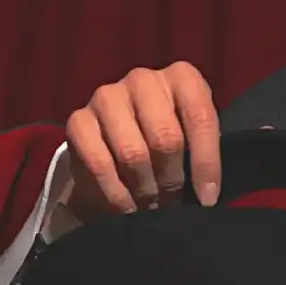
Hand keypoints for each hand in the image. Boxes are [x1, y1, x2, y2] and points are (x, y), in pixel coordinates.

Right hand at [63, 61, 220, 220]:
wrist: (118, 135)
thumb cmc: (169, 136)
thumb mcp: (194, 138)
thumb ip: (202, 155)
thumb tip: (206, 196)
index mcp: (181, 77)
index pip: (201, 118)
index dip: (206, 164)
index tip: (207, 199)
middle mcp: (144, 79)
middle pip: (166, 138)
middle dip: (172, 180)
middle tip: (172, 202)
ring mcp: (108, 96)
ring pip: (133, 153)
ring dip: (145, 189)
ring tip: (151, 206)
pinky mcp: (78, 119)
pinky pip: (99, 163)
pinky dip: (116, 192)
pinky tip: (126, 207)